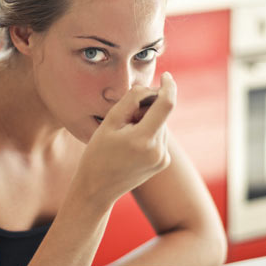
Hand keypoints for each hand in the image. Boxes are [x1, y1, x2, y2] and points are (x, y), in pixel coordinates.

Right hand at [75, 72, 176, 204]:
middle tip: (124, 119)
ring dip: (147, 121)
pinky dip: (149, 133)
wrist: (97, 188)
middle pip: (161, 115)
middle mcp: (158, 150)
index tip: (166, 76)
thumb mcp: (110, 122)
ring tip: (125, 136)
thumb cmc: (98, 153)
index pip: (166, 104)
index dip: (168, 86)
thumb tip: (150, 88)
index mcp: (144, 139)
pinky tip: (131, 145)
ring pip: (161, 125)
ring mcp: (162, 158)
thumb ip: (132, 100)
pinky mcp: (163, 163)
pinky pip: (160, 137)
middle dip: (147, 108)